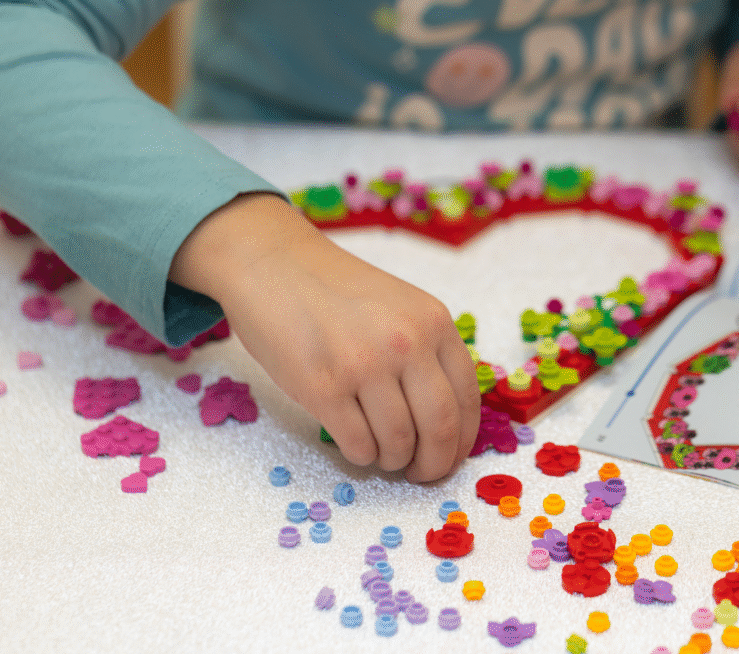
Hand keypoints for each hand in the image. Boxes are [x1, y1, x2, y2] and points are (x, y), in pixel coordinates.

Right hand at [171, 192, 480, 481]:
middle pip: (439, 428)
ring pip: (398, 442)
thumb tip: (445, 422)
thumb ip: (426, 352)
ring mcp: (364, 365)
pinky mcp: (322, 386)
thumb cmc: (334, 291)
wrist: (272, 264)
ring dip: (392, 460)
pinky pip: (357, 444)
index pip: (466, 399)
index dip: (462, 441)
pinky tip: (355, 445)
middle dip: (434, 464)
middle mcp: (406, 343)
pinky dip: (361, 456)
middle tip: (421, 474)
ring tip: (381, 453)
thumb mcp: (400, 307)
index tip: (451, 458)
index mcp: (433, 322)